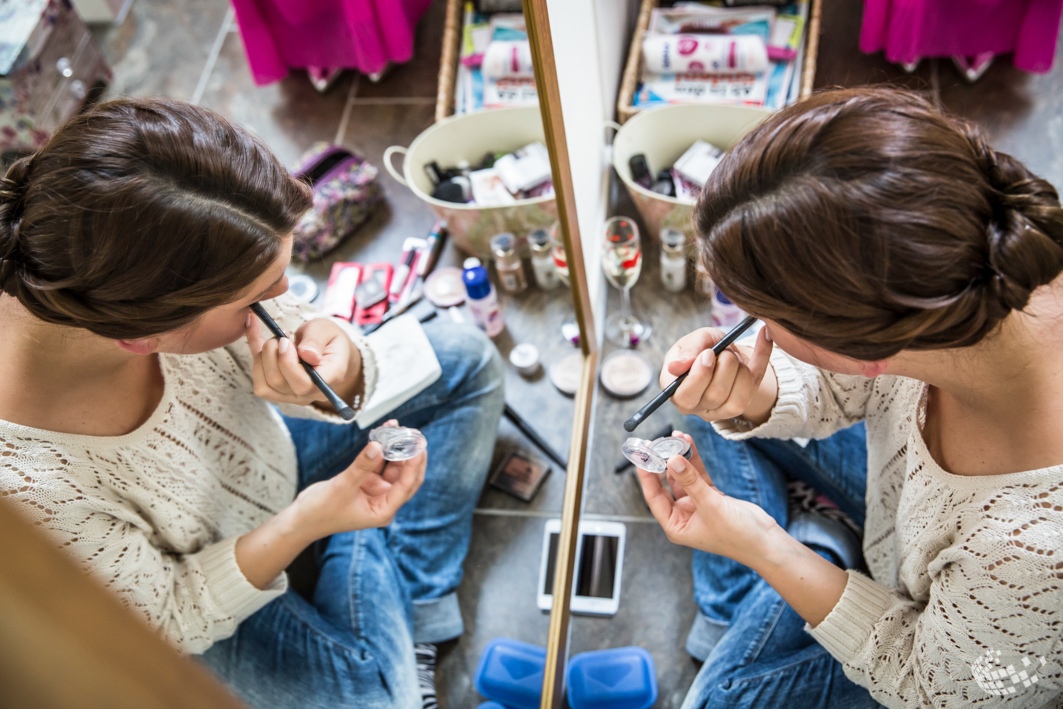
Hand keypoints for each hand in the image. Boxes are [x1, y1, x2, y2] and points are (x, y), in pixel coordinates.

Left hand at [246, 315, 360, 407]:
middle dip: (271, 355)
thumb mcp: (326, 330)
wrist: (329, 348)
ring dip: (261, 358)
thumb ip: (316, 340)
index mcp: (328, 379)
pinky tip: (252, 327)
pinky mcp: (278, 390)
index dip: (288, 364)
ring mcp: (292, 395)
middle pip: (279, 384)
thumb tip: (306, 355)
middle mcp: (310, 393)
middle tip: (281, 337)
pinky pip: (258, 381)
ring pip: (264, 386)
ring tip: (274, 341)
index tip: (285, 341)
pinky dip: (252, 353)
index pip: (303, 385)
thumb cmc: (330, 338)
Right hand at [294, 422, 425, 538]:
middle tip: (414, 434)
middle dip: (411, 455)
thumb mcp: (342, 487)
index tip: (418, 446)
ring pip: (393, 466)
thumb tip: (378, 446)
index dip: (414, 465)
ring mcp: (375, 490)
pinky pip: (378, 461)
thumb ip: (362, 466)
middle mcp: (383, 500)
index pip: (405, 486)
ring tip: (400, 428)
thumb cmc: (321, 511)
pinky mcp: (366, 481)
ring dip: (396, 448)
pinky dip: (381, 448)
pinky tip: (385, 431)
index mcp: (383, 510)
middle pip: (405, 475)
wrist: (301, 518)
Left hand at [636, 432, 779, 564]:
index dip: (646, 475)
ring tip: (675, 437)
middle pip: (666, 485)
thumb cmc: (738, 535)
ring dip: (679, 458)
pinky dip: (694, 461)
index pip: (654, 497)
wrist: (766, 542)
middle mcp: (683, 516)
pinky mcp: (710, 497)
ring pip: (682, 477)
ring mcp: (696, 505)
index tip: (642, 455)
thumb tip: (672, 460)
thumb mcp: (711, 505)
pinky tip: (688, 444)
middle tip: (656, 443)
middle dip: (662, 463)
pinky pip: (697, 476)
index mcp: (676, 526)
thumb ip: (691, 481)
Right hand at [661, 326, 775, 423]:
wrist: (719, 351)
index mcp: (676, 391)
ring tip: (733, 355)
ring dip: (741, 370)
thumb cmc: (700, 347)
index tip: (708, 353)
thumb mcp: (693, 340)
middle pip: (715, 396)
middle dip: (725, 367)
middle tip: (723, 351)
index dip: (699, 375)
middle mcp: (696, 406)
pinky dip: (763, 360)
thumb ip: (687, 351)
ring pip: (736, 401)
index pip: (685, 396)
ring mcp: (719, 410)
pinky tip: (764, 338)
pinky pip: (756, 390)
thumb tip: (675, 367)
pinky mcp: (740, 406)